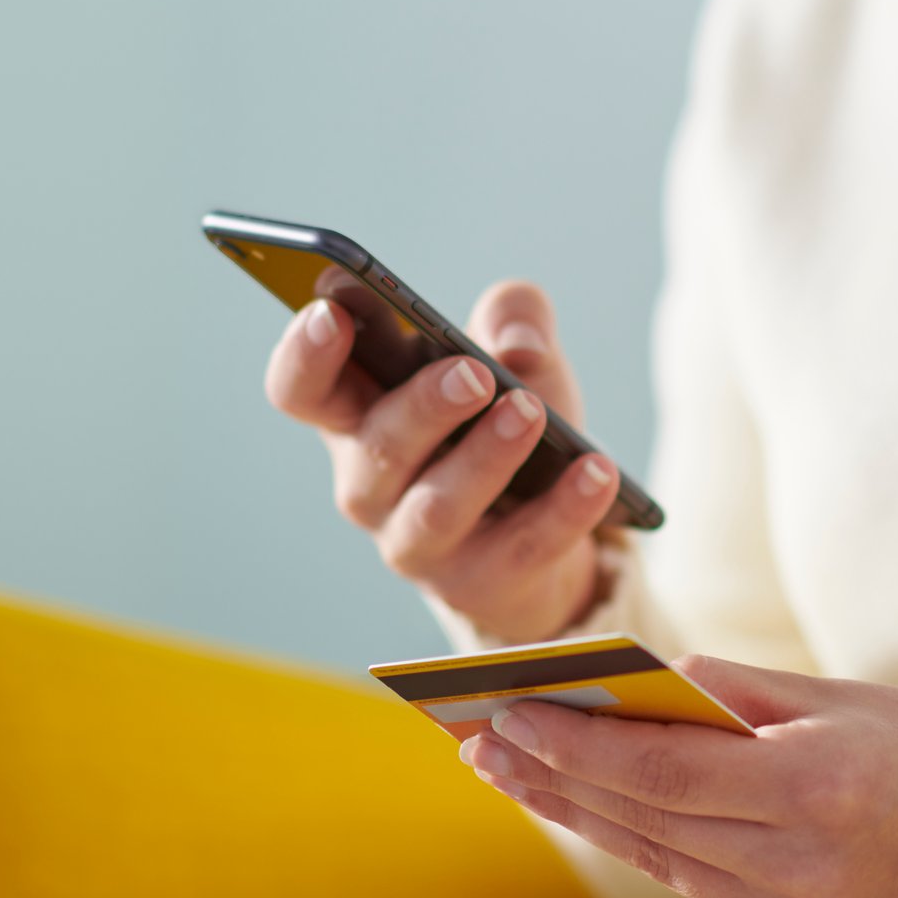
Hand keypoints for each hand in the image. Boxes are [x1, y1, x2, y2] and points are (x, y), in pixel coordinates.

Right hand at [264, 281, 620, 643]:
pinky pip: (520, 548)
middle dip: (423, 407)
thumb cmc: (499, 421)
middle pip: (376, 447)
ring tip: (530, 412)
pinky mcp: (478, 583)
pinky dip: (563, 509)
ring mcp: (416, 542)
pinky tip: (598, 471)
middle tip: (474, 372)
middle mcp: (369, 484)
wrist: (538, 529)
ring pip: (437, 507)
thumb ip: (513, 315)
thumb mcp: (507, 353)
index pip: (300, 389)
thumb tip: (521, 346)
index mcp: (356, 414)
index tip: (332, 313)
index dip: (304, 355)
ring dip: (485, 458)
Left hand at [459, 656, 897, 897]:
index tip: (508, 714)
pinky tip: (581, 806)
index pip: (663, 772)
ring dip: (572, 812)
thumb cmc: (886, 744)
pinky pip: (687, 887)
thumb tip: (613, 684)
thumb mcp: (811, 693)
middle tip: (480, 742)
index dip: (577, 746)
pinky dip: (634, 841)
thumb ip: (712, 687)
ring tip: (508, 770)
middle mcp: (800, 871)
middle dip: (550, 778)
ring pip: (652, 859)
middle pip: (643, 821)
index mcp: (812, 793)